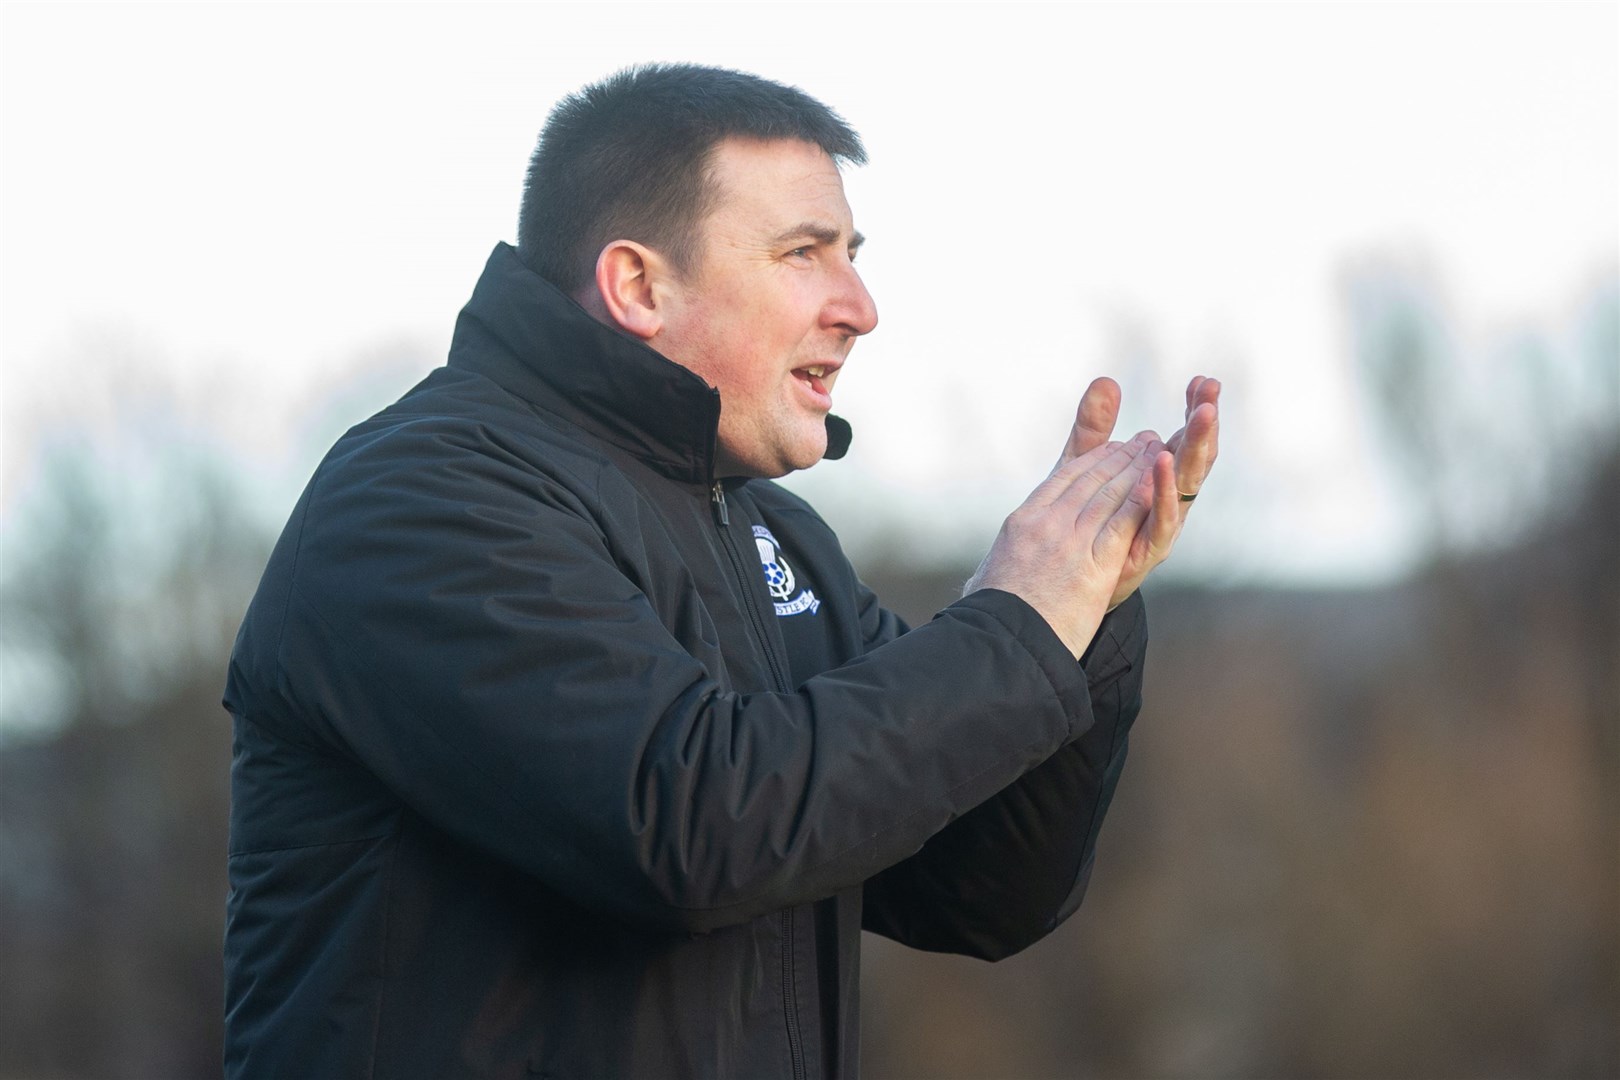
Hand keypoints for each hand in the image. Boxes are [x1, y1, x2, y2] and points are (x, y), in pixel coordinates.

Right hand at [965, 432, 1159, 657]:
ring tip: (1157, 451)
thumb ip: (997, 571)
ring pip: (1110, 494)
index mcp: (1022, 522)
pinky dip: (1143, 499)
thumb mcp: (988, 579)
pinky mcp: (1094, 566)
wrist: (1001, 644)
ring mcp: (1070, 542)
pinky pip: (1124, 523)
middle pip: (1091, 479)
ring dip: (1138, 469)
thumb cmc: (990, 620)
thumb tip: (984, 581)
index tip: (1112, 448)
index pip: (1063, 479)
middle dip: (1122, 457)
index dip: (1093, 460)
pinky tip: (1158, 482)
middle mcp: (1046, 524)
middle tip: (1144, 441)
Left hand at [1055, 375, 1221, 607]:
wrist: (1062, 584)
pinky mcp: (1145, 550)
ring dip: (1194, 449)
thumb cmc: (1079, 523)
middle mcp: (1167, 502)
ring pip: (1186, 484)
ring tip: (1202, 416)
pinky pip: (1161, 520)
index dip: (1194, 410)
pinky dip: (1164, 493)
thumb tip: (1106, 381)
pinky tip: (1163, 464)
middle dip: (1204, 424)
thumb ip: (1094, 428)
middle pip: (1194, 458)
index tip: (1202, 380)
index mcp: (1159, 480)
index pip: (1184, 438)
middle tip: (1212, 392)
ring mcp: (1159, 526)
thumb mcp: (1083, 467)